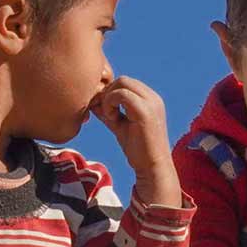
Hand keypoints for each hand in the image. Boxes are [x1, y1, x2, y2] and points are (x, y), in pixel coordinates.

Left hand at [90, 76, 181, 205]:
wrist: (152, 167)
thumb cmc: (138, 149)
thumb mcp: (120, 125)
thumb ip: (109, 112)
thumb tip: (92, 102)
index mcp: (150, 100)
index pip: (126, 83)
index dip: (110, 92)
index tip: (102, 109)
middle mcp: (153, 97)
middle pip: (123, 80)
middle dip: (108, 93)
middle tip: (104, 112)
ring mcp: (151, 103)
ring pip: (122, 83)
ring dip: (109, 98)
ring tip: (109, 116)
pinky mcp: (145, 111)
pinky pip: (122, 94)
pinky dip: (111, 103)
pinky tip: (111, 118)